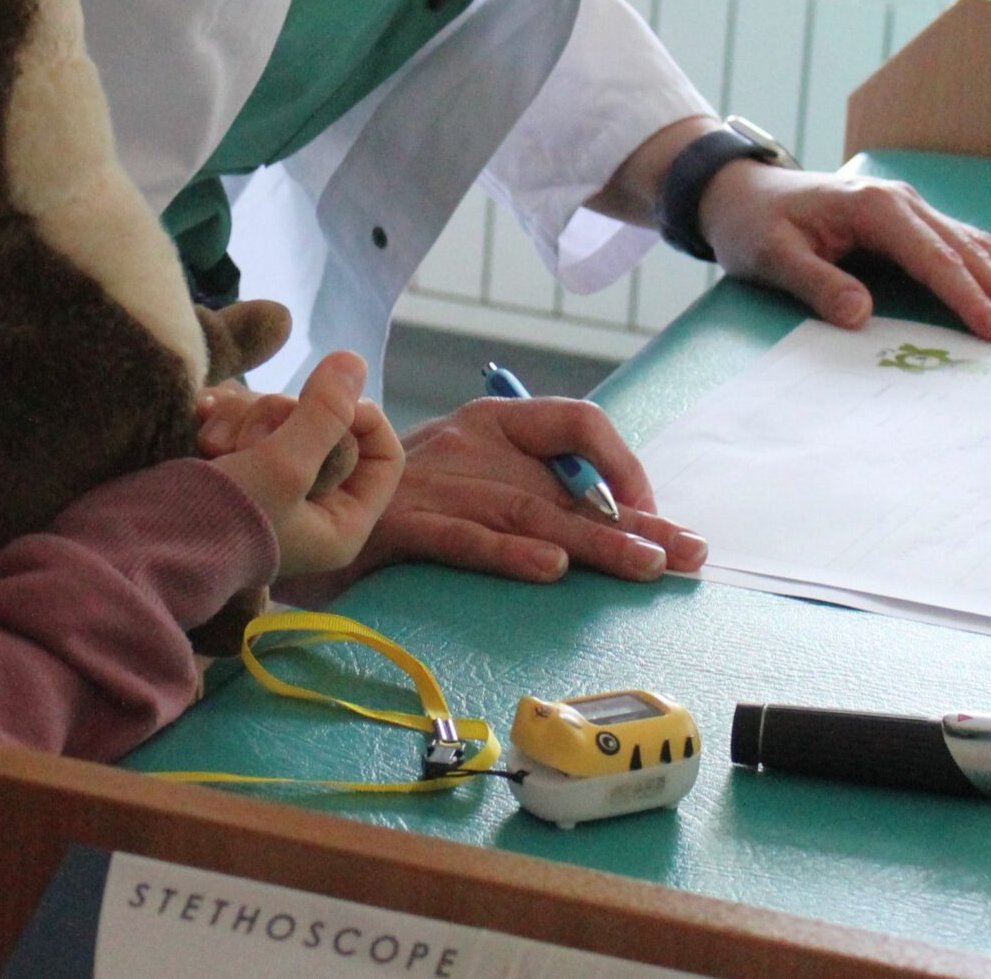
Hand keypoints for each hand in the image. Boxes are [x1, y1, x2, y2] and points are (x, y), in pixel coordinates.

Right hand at [204, 351, 401, 577]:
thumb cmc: (220, 519)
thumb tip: (355, 361)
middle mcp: (310, 505)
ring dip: (245, 417)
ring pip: (281, 414)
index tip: (328, 402)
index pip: (383, 453)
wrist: (138, 543)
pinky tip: (201, 420)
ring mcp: (270, 484)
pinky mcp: (232, 465)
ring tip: (214, 445)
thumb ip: (324, 411)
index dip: (361, 417)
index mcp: (340, 522)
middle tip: (250, 442)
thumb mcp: (285, 465)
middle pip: (327, 424)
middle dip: (284, 418)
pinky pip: (243, 417)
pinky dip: (223, 416)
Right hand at [329, 395, 707, 587]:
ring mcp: (432, 484)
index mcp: (493, 423)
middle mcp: (469, 445)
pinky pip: (462, 539)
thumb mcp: (469, 480)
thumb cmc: (397, 499)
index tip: (650, 518)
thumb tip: (621, 528)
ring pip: (527, 513)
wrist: (300, 504)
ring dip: (593, 543)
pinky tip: (550, 567)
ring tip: (647, 565)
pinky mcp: (398, 528)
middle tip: (690, 553)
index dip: (624, 468)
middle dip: (635, 522)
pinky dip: (507, 552)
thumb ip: (531, 493)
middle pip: (566, 485)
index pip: (579, 422)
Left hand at [699, 161, 990, 341]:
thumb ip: (816, 284)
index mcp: (875, 209)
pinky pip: (970, 244)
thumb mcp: (772, 256)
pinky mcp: (913, 220)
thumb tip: (861, 315)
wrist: (742, 192)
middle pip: (970, 253)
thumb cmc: (755, 225)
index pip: (935, 260)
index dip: (972, 300)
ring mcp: (913, 209)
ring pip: (979, 248)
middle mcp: (904, 203)